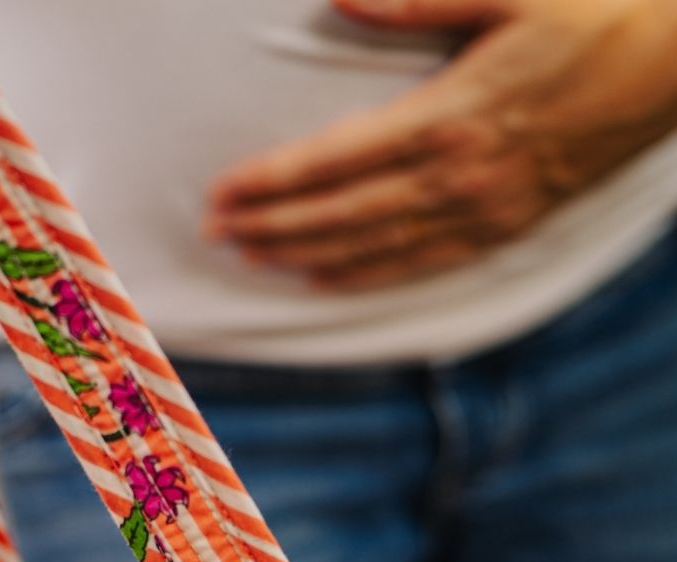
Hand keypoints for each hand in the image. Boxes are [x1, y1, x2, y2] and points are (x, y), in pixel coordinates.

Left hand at [205, 0, 676, 289]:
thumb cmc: (598, 13)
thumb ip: (418, 0)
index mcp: (450, 116)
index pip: (335, 160)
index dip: (273, 182)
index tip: (222, 192)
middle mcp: (459, 178)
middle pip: (343, 213)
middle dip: (273, 225)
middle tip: (217, 233)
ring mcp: (483, 211)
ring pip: (375, 246)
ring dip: (307, 255)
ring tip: (254, 258)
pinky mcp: (505, 228)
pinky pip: (422, 265)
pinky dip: (368, 275)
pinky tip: (327, 279)